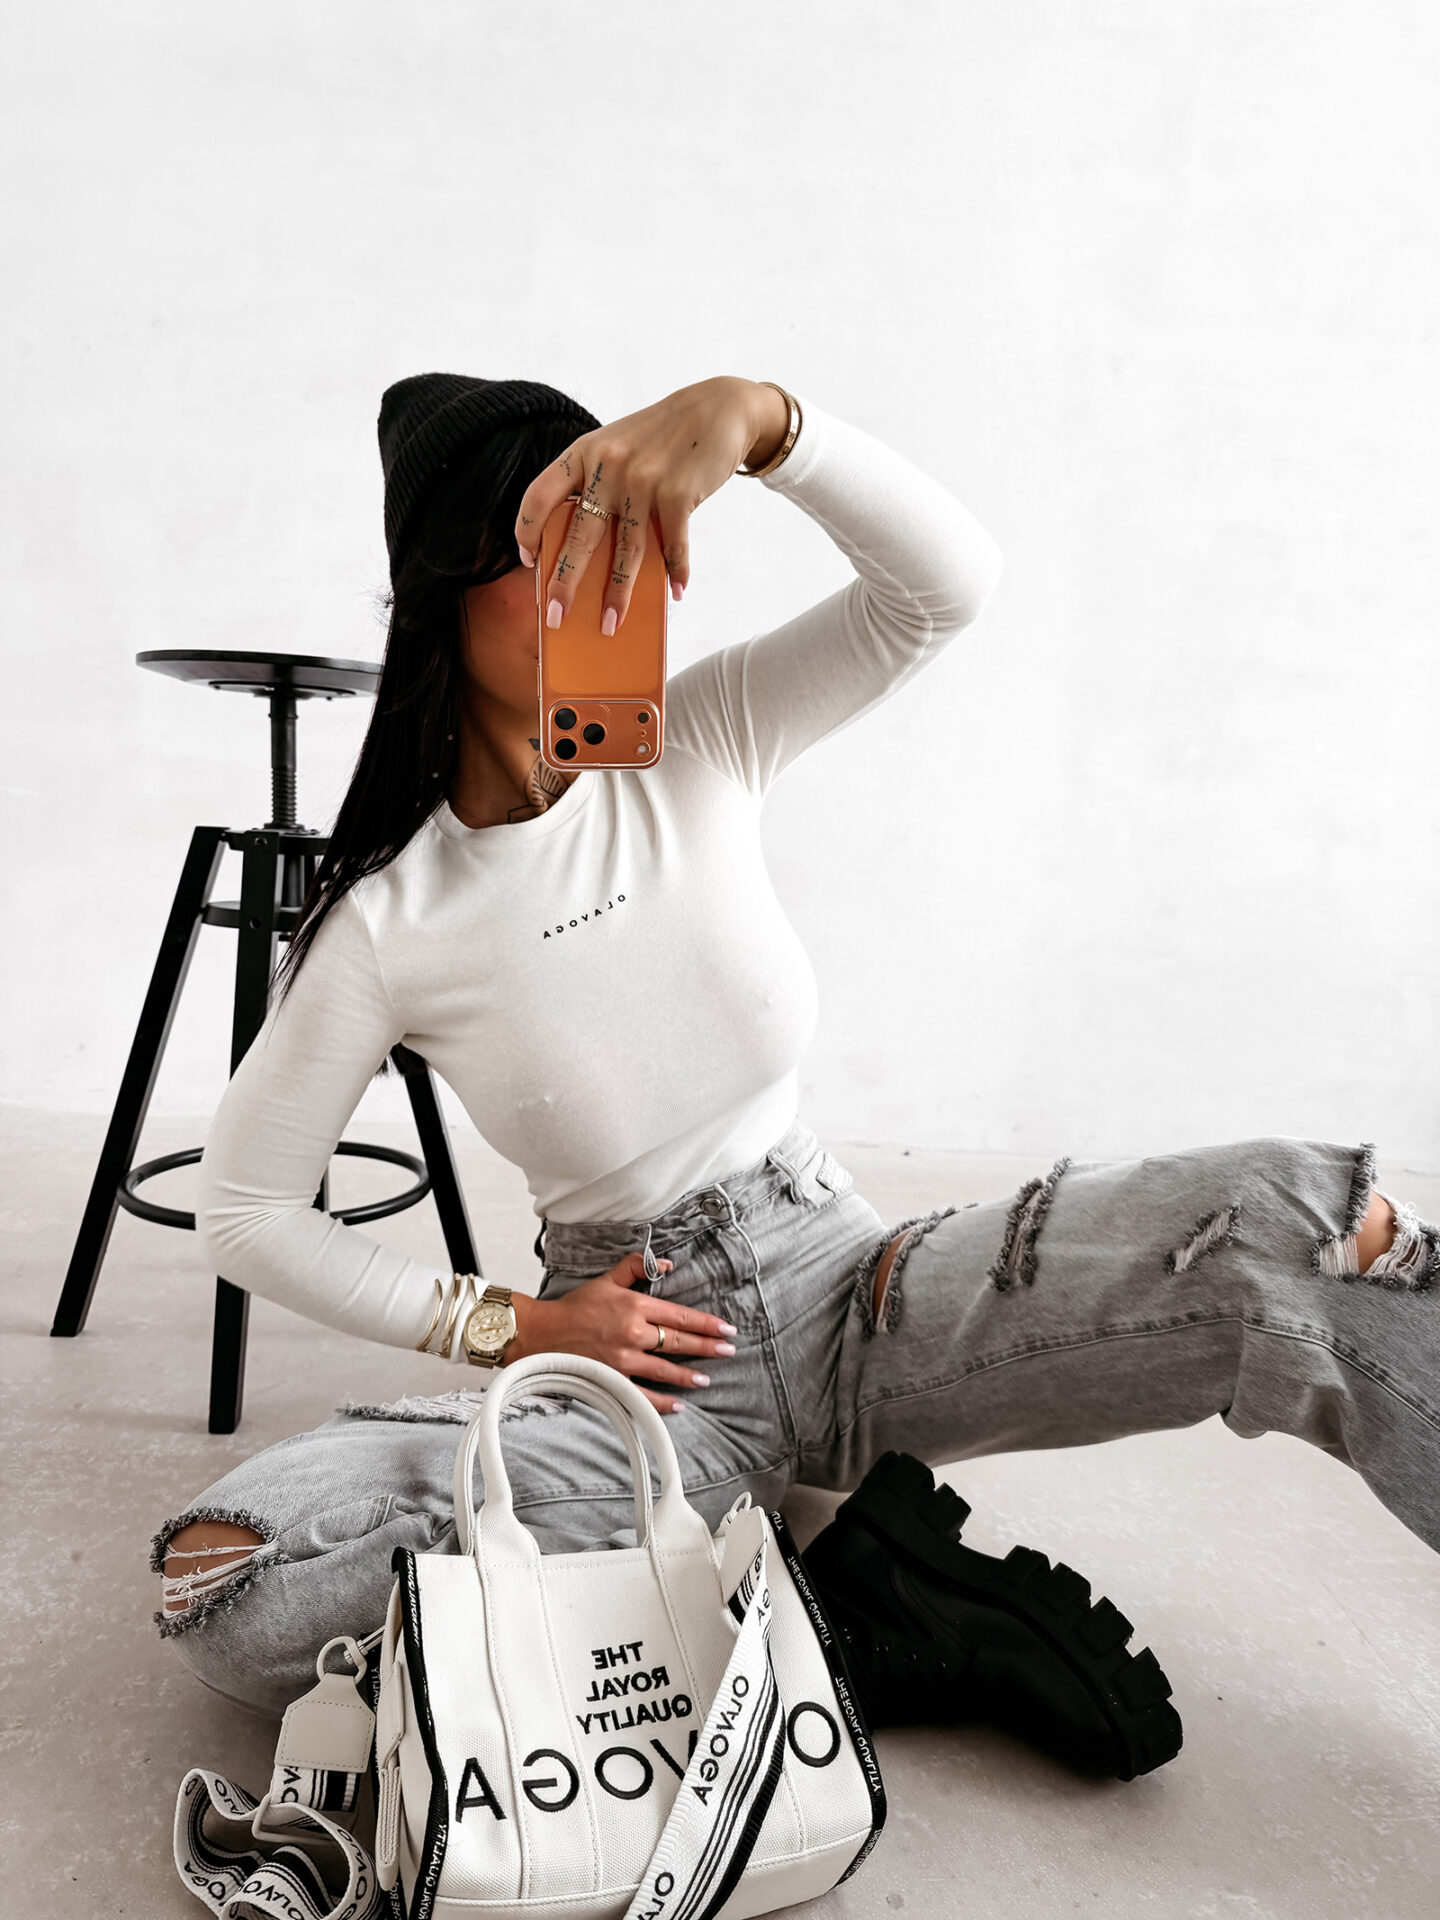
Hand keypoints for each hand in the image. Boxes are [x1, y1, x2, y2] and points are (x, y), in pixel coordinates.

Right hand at [510, 1251, 738, 1412]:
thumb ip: (636, 1267)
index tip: (726, 1329)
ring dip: (689, 1375)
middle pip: (678, 1342)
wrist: (542, 1333)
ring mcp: (623, 1359)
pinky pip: (643, 1394)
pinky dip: (662, 1402)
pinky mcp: (611, 1379)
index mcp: (634, 1306)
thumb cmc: (574, 1306)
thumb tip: (667, 1263)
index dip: (706, 1324)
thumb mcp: (606, 1279)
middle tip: (728, 1351)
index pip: (679, 1316)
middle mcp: (633, 1333)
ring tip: (707, 1379)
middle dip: (707, 1347)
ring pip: (665, 1369)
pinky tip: (679, 1404)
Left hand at [513, 375, 789, 636]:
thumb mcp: (618, 448)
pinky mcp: (677, 492)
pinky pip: (672, 546)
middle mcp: (608, 465)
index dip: (526, 530)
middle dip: (565, 583)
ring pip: (625, 551)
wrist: (717, 408)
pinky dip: (676, 572)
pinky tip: (676, 592)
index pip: (539, 496)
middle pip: (579, 536)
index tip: (527, 561)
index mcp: (584, 453)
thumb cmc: (661, 438)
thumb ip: (601, 489)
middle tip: (554, 618)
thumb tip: (595, 556)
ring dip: (618, 594)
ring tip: (610, 623)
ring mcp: (643, 479)